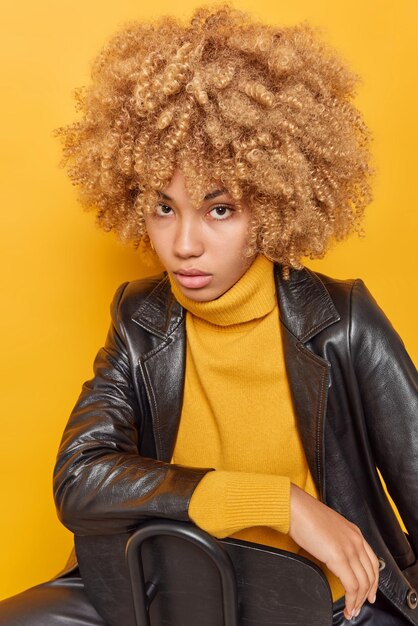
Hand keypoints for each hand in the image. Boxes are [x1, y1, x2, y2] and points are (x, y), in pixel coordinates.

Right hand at [289, 484, 378, 620]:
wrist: (295, 506)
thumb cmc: (304, 514)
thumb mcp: (328, 527)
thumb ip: (335, 540)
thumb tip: (331, 555)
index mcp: (354, 532)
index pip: (372, 561)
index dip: (373, 580)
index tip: (369, 591)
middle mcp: (356, 540)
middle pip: (371, 574)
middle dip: (367, 594)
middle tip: (361, 605)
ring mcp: (349, 548)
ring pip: (363, 583)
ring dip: (358, 601)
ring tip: (351, 610)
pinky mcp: (339, 557)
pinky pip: (352, 586)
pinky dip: (351, 600)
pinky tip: (346, 606)